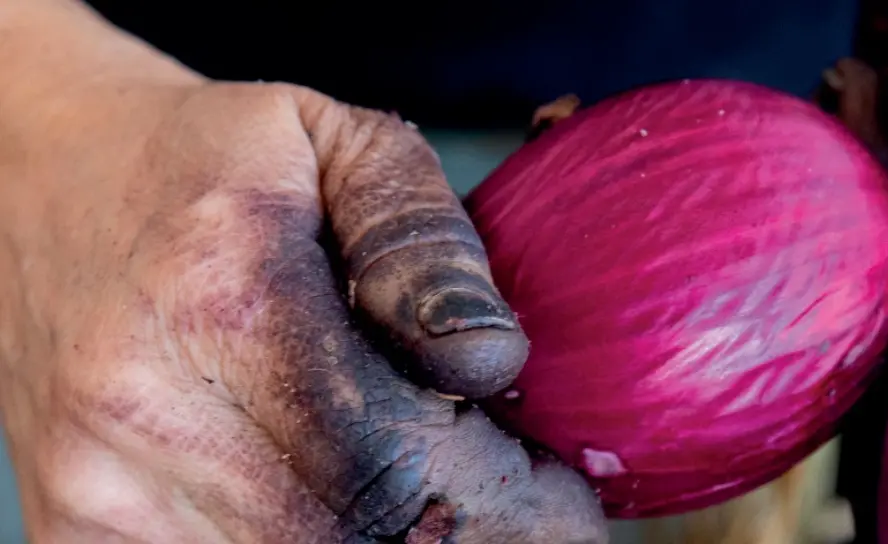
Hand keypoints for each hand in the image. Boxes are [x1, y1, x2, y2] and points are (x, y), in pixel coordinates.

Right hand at [0, 75, 605, 541]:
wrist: (41, 183)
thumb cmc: (206, 160)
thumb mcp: (335, 142)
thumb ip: (424, 239)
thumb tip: (489, 360)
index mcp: (220, 299)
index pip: (390, 460)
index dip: (504, 502)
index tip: (563, 494)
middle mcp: (141, 416)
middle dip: (470, 537)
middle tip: (526, 503)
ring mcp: (97, 496)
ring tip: (443, 492)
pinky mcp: (78, 538)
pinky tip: (353, 507)